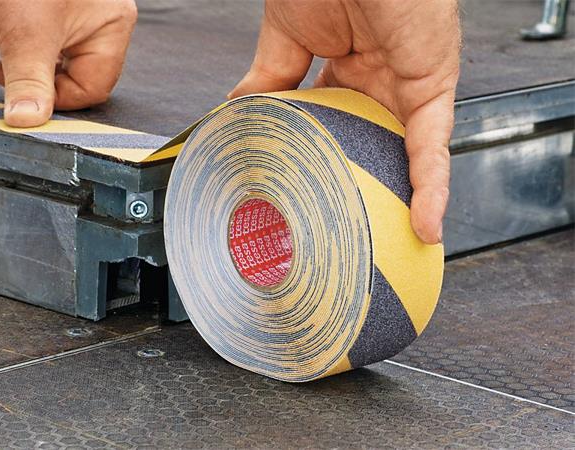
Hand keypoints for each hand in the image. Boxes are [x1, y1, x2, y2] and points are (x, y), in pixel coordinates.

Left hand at [0, 0, 136, 126]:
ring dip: (32, 66)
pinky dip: (27, 50)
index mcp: (112, 25)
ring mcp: (82, 16)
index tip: (23, 93)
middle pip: (81, 77)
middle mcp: (103, 22)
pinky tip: (8, 39)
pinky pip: (50, 46)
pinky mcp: (58, 12)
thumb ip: (29, 81)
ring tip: (6, 52)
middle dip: (43, 79)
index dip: (58, 98)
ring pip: (61, 64)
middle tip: (10, 71)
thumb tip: (28, 122)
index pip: (94, 87)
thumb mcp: (24, 34)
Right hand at [230, 0, 460, 243]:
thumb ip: (266, 79)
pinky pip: (433, 146)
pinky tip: (424, 225)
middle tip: (346, 229)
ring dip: (401, 201)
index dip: (324, 155)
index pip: (336, 123)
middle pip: (373, 145)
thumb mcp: (283, 35)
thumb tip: (235, 111)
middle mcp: (380, 82)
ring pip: (407, 156)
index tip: (305, 186)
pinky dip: (431, 188)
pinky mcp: (429, 88)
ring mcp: (406, 87)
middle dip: (362, 187)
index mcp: (346, 68)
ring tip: (386, 247)